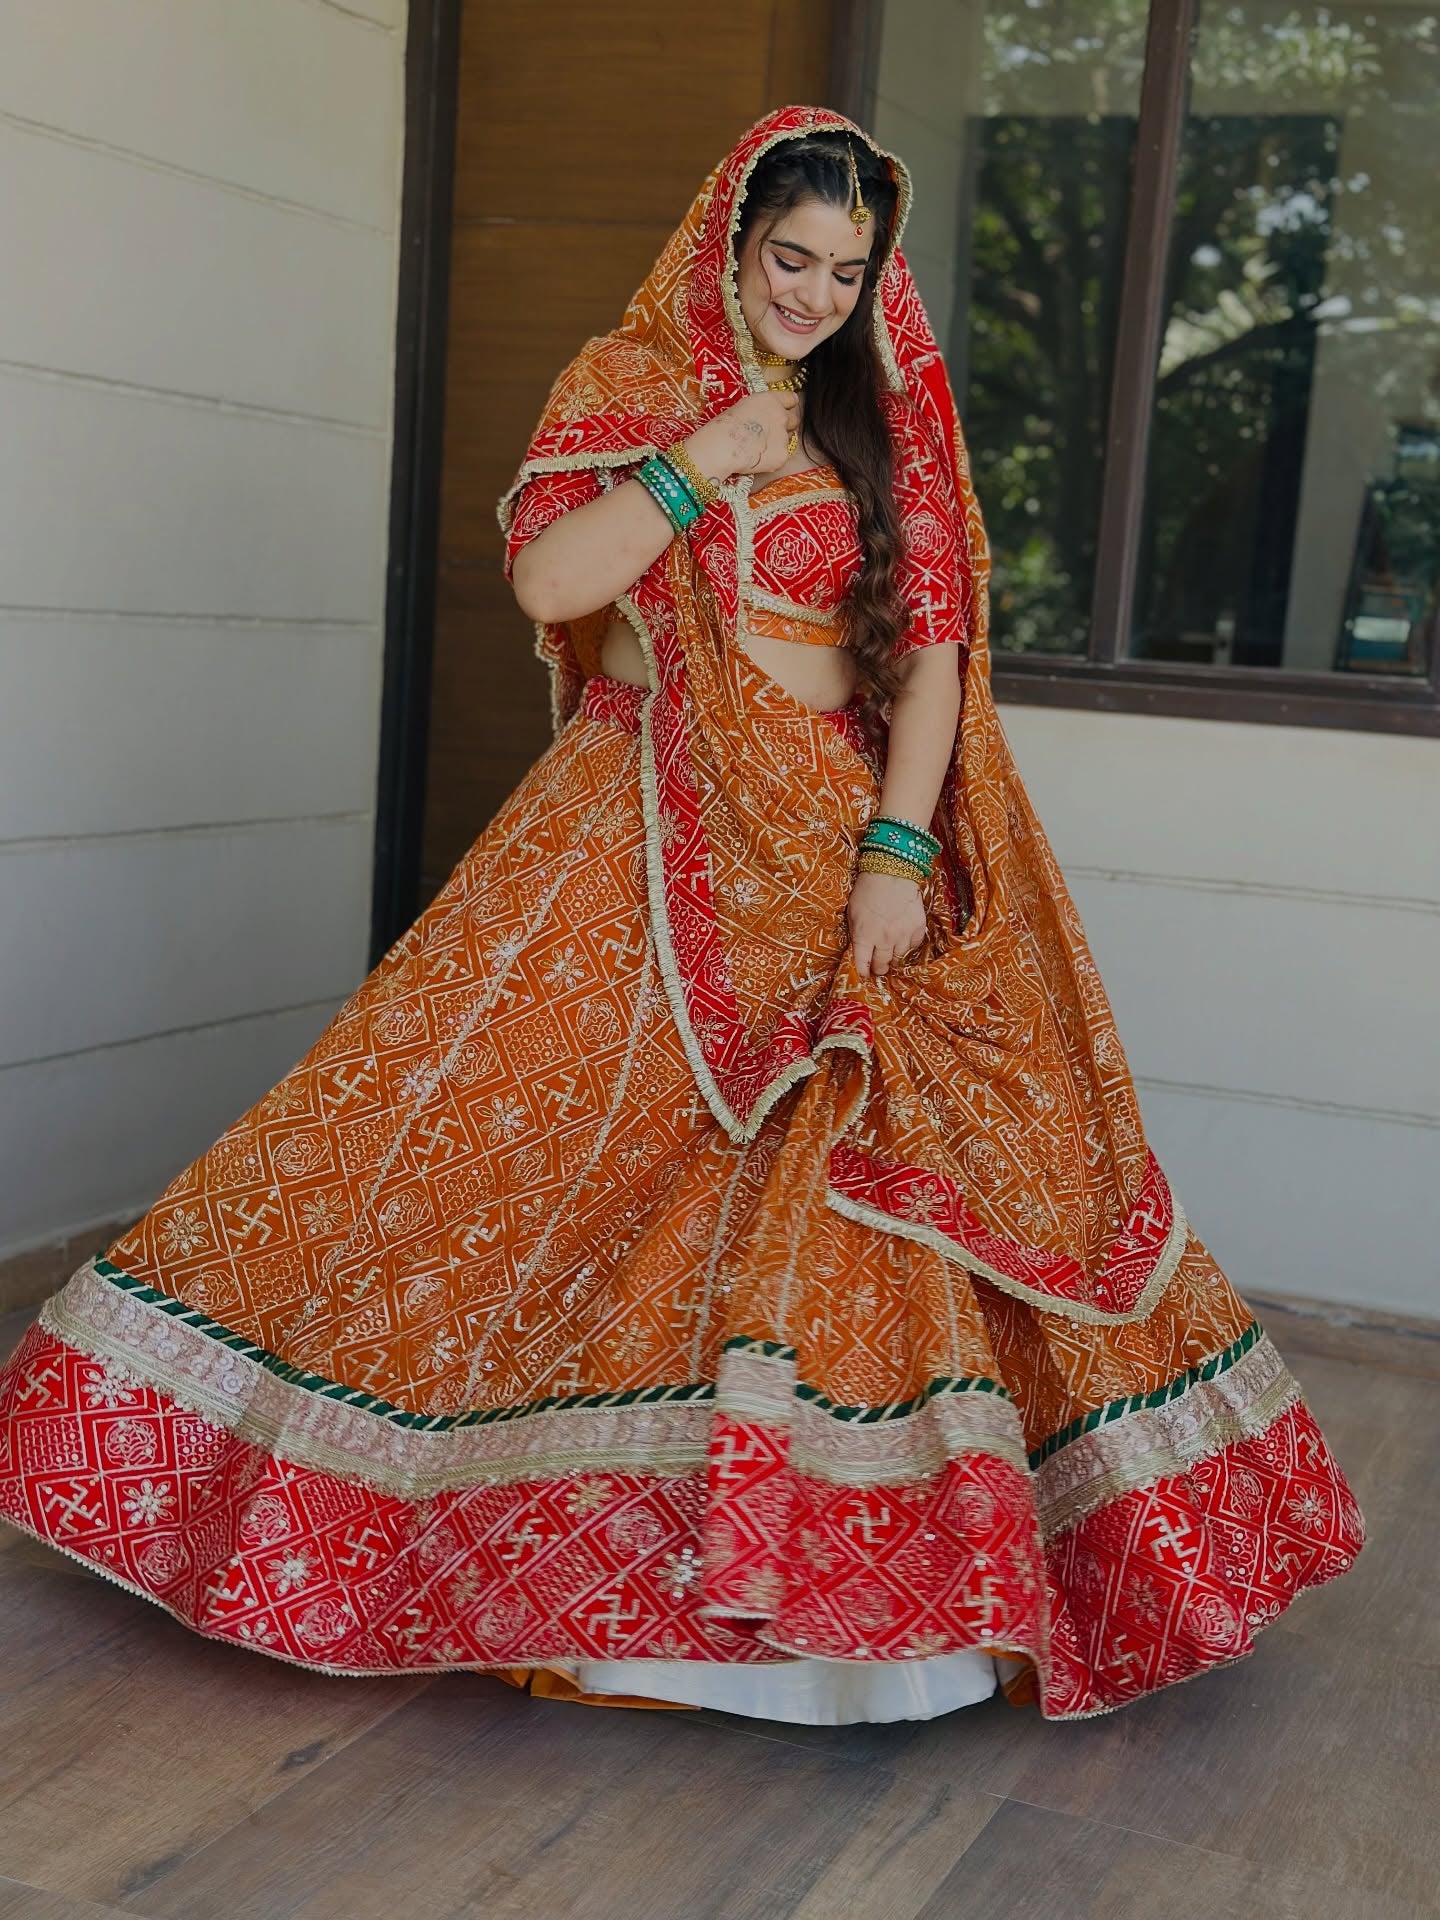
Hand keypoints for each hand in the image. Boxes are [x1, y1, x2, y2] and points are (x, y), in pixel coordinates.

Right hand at [685, 391, 800, 482]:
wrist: (722, 447)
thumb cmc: (724, 427)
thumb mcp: (744, 407)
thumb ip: (761, 408)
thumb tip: (764, 417)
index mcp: (771, 400)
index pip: (792, 399)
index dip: (787, 406)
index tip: (783, 410)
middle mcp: (781, 416)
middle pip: (794, 420)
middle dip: (785, 426)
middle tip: (769, 434)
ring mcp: (784, 437)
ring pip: (787, 440)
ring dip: (777, 443)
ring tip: (757, 448)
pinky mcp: (782, 456)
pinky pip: (781, 457)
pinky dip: (772, 459)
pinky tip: (757, 459)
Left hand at [847, 870, 927, 979]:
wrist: (892, 872)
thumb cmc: (867, 889)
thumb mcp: (852, 912)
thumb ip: (855, 933)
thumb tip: (857, 950)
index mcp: (863, 936)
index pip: (861, 965)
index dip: (862, 972)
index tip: (863, 973)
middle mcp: (883, 940)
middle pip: (881, 966)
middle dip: (878, 969)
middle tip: (877, 968)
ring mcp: (902, 936)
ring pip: (898, 960)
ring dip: (893, 959)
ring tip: (890, 956)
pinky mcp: (917, 929)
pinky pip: (913, 947)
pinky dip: (907, 947)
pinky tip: (902, 942)